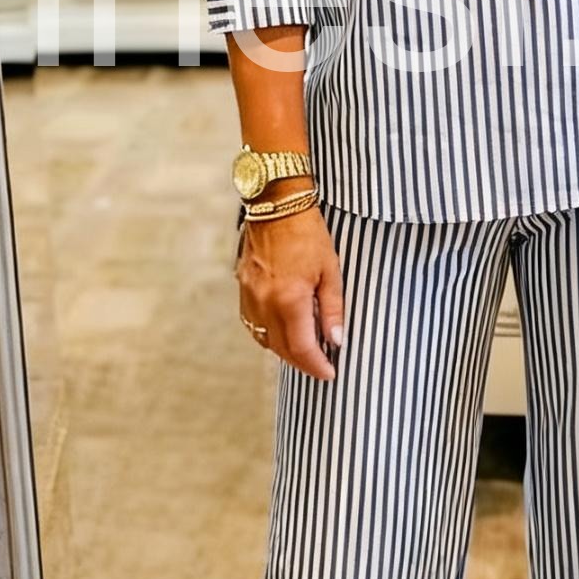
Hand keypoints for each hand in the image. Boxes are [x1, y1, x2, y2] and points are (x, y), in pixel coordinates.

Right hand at [237, 201, 343, 381]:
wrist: (276, 205)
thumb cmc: (307, 234)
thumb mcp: (330, 271)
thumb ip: (332, 309)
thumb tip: (336, 340)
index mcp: (289, 299)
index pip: (302, 348)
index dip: (317, 365)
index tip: (330, 373)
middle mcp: (264, 302)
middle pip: (282, 349)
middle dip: (302, 362)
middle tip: (321, 365)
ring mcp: (249, 296)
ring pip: (264, 339)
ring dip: (284, 350)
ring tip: (305, 349)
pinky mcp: (242, 288)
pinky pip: (253, 323)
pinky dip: (268, 333)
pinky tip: (283, 330)